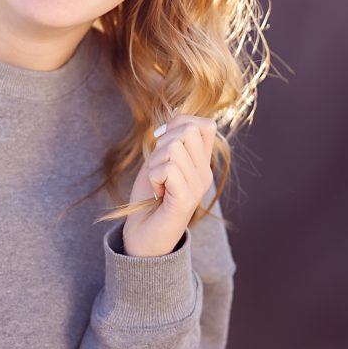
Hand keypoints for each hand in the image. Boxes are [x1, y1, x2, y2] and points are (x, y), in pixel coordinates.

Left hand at [122, 115, 216, 256]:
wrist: (143, 235)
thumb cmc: (149, 196)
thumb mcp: (159, 160)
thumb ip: (170, 139)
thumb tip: (176, 113)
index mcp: (201, 162)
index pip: (203, 124)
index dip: (179, 124)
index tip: (161, 143)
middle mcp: (205, 173)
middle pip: (186, 130)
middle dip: (162, 143)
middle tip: (157, 169)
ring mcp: (198, 186)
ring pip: (173, 148)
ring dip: (154, 163)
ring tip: (157, 184)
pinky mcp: (187, 199)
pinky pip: (168, 169)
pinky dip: (154, 177)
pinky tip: (158, 193)